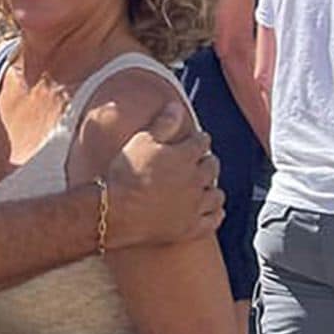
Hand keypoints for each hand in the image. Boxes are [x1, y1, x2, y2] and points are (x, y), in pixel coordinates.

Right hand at [105, 101, 222, 247]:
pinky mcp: (191, 227)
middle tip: (198, 162)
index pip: (202, 142)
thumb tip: (176, 106)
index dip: (198, 139)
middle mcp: (196, 179)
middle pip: (212, 166)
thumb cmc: (126, 173)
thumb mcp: (141, 140)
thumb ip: (163, 123)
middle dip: (207, 162)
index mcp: (185, 156)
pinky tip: (210, 211)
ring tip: (204, 186)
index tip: (195, 140)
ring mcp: (196, 205)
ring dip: (212, 188)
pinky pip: (213, 220)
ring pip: (216, 194)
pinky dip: (215, 214)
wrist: (116, 210)